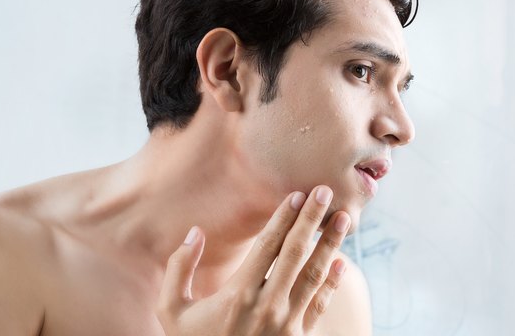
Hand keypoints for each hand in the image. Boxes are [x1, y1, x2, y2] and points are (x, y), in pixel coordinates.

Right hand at [156, 185, 350, 335]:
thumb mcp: (171, 311)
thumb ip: (178, 269)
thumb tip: (194, 232)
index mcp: (238, 295)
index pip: (267, 246)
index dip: (283, 218)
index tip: (297, 195)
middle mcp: (267, 306)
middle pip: (295, 253)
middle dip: (312, 219)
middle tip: (326, 191)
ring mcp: (287, 324)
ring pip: (314, 275)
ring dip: (330, 244)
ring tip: (343, 218)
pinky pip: (320, 305)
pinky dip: (332, 283)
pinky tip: (342, 263)